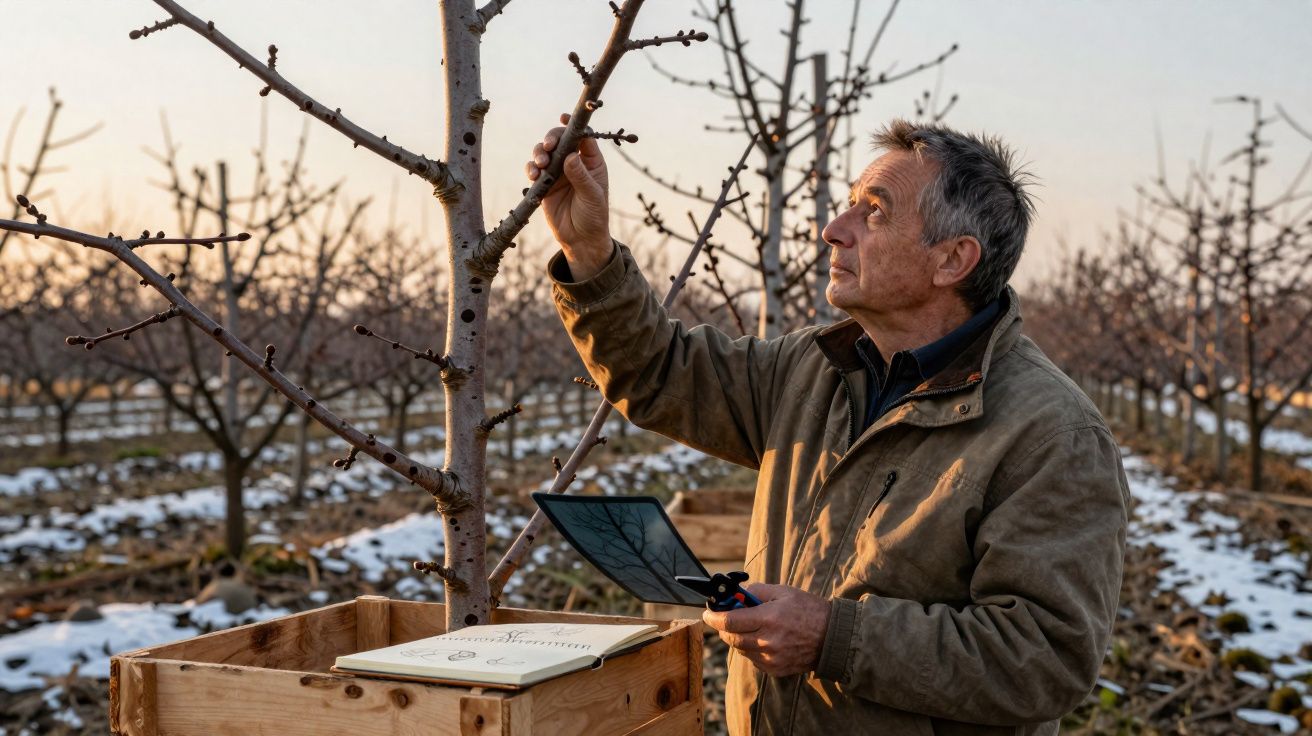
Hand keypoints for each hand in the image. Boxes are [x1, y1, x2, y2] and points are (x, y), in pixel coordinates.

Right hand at [526, 113, 611, 279]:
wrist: (580, 239)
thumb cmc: (593, 216)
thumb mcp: (592, 196)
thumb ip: (581, 176)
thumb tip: (570, 156)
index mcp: (591, 161)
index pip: (583, 137)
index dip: (574, 125)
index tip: (564, 118)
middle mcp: (573, 162)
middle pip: (560, 140)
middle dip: (551, 138)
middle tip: (547, 146)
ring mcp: (557, 171)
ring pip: (544, 152)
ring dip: (539, 153)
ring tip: (541, 165)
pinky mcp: (544, 183)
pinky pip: (534, 169)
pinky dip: (531, 168)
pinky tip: (534, 175)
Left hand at [702, 584, 831, 677]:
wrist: (831, 637)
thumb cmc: (807, 610)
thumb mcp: (783, 592)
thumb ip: (756, 592)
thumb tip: (736, 595)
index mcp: (768, 619)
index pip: (729, 621)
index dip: (713, 617)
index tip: (707, 613)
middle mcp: (767, 641)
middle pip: (730, 638)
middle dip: (724, 628)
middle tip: (727, 618)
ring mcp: (771, 658)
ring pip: (740, 649)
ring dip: (739, 638)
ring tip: (753, 627)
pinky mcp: (774, 669)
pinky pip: (752, 660)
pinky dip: (752, 650)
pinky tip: (765, 640)